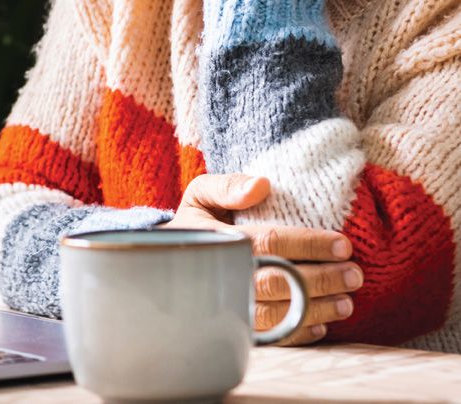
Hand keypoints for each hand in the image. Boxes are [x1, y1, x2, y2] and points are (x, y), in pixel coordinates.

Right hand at [165, 173, 363, 345]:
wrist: (169, 257)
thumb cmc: (195, 221)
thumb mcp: (201, 193)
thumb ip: (227, 185)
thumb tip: (262, 185)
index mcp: (219, 240)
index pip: (270, 243)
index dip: (308, 244)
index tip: (343, 244)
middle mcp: (224, 276)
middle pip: (280, 283)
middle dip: (321, 280)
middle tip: (354, 275)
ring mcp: (228, 306)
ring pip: (279, 315)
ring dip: (316, 310)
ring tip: (347, 302)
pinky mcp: (233, 326)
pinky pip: (270, 337)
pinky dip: (298, 334)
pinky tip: (322, 325)